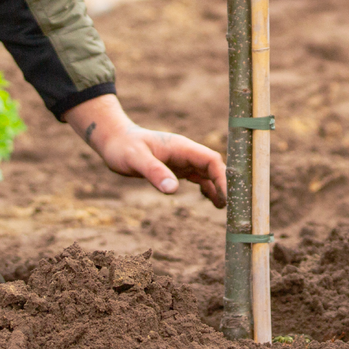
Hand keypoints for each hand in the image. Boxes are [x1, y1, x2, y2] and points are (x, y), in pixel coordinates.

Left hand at [97, 124, 228, 207]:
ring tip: (225, 208)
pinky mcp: (177, 168)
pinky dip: (208, 188)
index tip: (227, 197)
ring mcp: (183, 160)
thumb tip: (173, 190)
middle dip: (226, 184)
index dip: (222, 178)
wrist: (114, 141)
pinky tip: (213, 201)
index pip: (211, 160)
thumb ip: (154, 172)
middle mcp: (186, 153)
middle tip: (234, 207)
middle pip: (215, 167)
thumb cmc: (123, 147)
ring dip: (219, 188)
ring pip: (209, 173)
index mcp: (182, 147)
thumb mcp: (136, 160)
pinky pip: (199, 178)